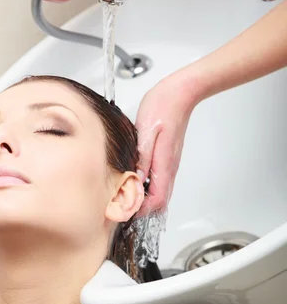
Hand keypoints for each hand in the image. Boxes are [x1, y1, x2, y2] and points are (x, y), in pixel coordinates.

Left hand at [135, 75, 195, 214]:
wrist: (181, 92)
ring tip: (124, 195)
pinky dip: (146, 185)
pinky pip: (159, 179)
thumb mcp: (146, 132)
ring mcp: (170, 162)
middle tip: (121, 206)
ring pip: (160, 191)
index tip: (124, 210)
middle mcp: (170, 167)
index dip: (140, 210)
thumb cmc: (163, 107)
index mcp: (165, 164)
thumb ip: (141, 158)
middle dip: (141, 208)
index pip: (156, 200)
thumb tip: (134, 180)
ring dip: (143, 198)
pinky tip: (133, 177)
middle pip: (159, 200)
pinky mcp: (168, 156)